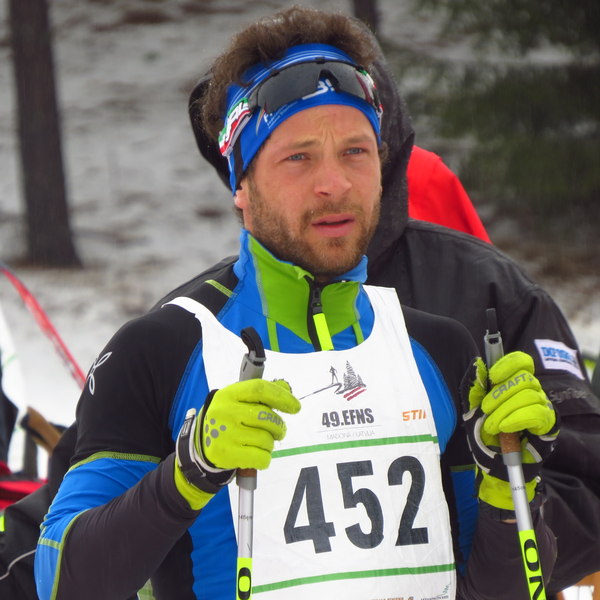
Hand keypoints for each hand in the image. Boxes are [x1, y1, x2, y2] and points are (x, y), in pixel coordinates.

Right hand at [175, 379, 299, 508]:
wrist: (201, 447)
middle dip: (279, 426)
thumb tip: (286, 390)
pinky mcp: (227, 455)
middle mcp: (225, 412)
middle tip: (279, 431)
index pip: (260, 389)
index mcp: (228, 395)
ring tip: (262, 443)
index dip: (281, 397)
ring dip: (270, 443)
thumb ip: (262, 395)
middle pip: (266, 417)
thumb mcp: (238, 402)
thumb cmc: (228, 420)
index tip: (295, 407)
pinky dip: (265, 458)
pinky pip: (261, 457)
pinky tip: (257, 455)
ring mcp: (225, 434)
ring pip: (266, 439)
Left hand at [462, 352, 558, 509]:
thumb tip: (477, 365)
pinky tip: (506, 428)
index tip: (492, 376)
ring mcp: (543, 407)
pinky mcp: (548, 425)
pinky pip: (538, 413)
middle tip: (484, 411)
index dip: (508, 364)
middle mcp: (532, 392)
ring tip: (492, 426)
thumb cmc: (486, 436)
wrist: (496, 466)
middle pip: (524, 379)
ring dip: (505, 410)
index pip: (522, 362)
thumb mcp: (474, 411)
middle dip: (499, 394)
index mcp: (515, 385)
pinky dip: (518, 418)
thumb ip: (475, 389)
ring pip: (529, 395)